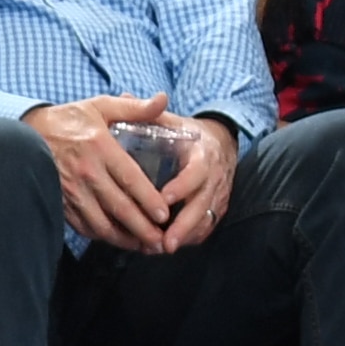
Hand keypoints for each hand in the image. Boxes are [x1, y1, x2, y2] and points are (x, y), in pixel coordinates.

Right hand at [21, 91, 177, 251]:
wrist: (27, 131)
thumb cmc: (69, 119)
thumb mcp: (102, 106)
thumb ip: (136, 107)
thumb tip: (164, 99)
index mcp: (100, 148)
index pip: (130, 180)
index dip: (148, 200)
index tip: (165, 215)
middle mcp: (86, 172)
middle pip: (119, 207)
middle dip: (142, 228)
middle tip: (161, 241)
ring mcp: (71, 190)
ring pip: (101, 223)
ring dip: (124, 238)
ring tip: (144, 246)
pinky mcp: (60, 202)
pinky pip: (83, 226)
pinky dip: (101, 236)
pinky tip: (117, 240)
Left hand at [157, 114, 237, 250]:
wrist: (221, 142)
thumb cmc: (188, 133)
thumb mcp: (172, 121)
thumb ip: (149, 113)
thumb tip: (123, 96)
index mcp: (203, 153)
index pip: (195, 172)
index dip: (181, 187)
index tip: (162, 200)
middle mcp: (215, 176)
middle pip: (203, 204)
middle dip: (183, 225)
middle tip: (164, 242)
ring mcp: (218, 194)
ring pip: (206, 219)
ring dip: (185, 236)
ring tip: (162, 249)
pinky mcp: (217, 207)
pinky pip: (207, 226)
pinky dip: (191, 238)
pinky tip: (173, 246)